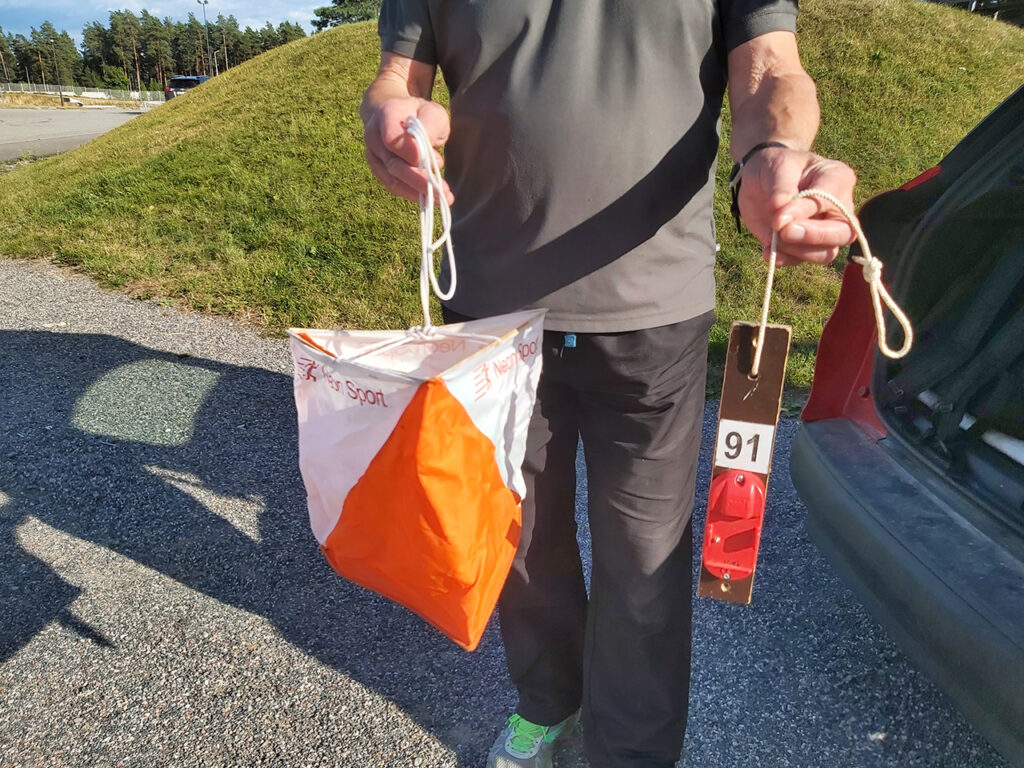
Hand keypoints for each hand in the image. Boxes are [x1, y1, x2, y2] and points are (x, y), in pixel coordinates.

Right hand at [363, 97, 453, 203]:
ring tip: (441, 199)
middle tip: (444, 192)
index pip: (392, 138)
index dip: (411, 153)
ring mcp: (372, 154)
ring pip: (392, 179)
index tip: (437, 162)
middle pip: (393, 164)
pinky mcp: (377, 169)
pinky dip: (411, 194)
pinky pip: (392, 185)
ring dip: (417, 192)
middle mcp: (373, 135)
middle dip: (420, 181)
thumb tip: (430, 158)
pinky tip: (429, 199)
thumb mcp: (432, 112)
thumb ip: (431, 128)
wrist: (398, 115)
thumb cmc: (419, 114)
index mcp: (386, 114)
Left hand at [737, 147, 857, 265]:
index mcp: (838, 179)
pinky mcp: (804, 245)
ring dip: (797, 251)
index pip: (832, 201)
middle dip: (814, 237)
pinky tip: (767, 251)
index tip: (779, 215)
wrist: (761, 178)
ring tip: (772, 238)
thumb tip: (781, 218)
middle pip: (843, 234)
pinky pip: (801, 260)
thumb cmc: (776, 166)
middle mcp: (838, 208)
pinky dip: (785, 259)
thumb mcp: (778, 167)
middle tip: (784, 232)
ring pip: (825, 253)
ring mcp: (824, 230)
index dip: (807, 211)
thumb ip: (782, 189)